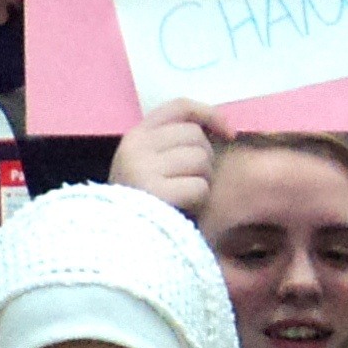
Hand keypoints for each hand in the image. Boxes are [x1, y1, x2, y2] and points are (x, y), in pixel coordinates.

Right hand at [109, 100, 228, 215]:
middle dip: (204, 159)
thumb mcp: (147, 163)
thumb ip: (172, 142)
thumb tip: (222, 128)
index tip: (229, 133)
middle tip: (190, 181)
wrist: (119, 240)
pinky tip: (183, 209)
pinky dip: (198, 201)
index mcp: (135, 135)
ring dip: (203, 181)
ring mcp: (143, 169)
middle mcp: (137, 146)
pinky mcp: (155, 193)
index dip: (209, 114)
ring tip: (185, 196)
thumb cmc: (143, 202)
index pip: (179, 107)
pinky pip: (199, 187)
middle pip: (195, 135)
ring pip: (200, 160)